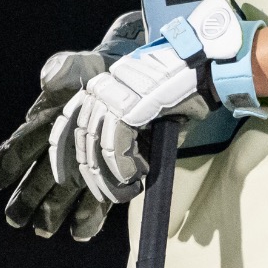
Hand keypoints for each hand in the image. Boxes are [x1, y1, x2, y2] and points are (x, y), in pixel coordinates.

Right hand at [0, 11, 144, 240]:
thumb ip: (63, 68)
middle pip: (36, 179)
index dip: (4, 165)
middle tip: (15, 220)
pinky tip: (81, 233)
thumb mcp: (81, 64)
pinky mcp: (111, 176)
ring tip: (45, 231)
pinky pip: (97, 201)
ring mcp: (84, 166)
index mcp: (45, 126)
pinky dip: (89, 217)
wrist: (134, 81)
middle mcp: (60, 151)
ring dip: (52, 214)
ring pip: (62, 195)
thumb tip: (47, 79)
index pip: (18, 148)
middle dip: (25, 200)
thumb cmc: (98, 73)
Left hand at [51, 0, 262, 203]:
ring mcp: (113, 94)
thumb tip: (114, 174)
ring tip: (128, 190)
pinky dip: (123, 168)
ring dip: (110, 177)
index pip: (68, 119)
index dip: (61, 153)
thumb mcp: (148, 117)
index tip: (65, 179)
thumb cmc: (181, 95)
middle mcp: (101, 87)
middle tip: (107, 196)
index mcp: (101, 87)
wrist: (207, 70)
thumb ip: (126, 139)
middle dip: (91, 173)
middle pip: (80, 138)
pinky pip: (115, 146)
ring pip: (96, 145)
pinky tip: (136, 178)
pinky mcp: (129, 104)